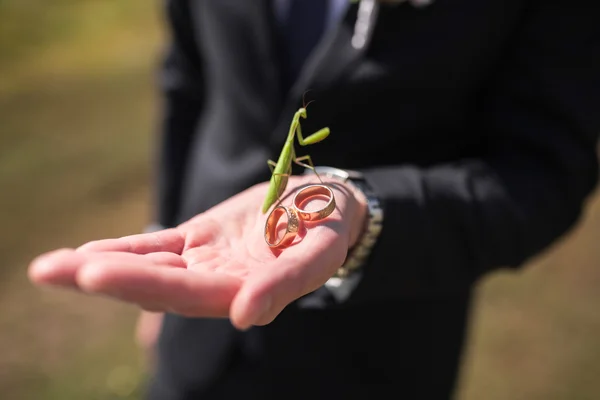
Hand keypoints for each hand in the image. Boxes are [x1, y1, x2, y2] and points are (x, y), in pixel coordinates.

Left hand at [28, 176, 367, 329]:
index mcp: (245, 291)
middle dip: (106, 278)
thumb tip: (244, 316)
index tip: (95, 273)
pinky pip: (157, 245)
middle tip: (50, 272)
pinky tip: (85, 254)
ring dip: (100, 266)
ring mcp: (205, 260)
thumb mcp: (318, 253)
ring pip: (148, 265)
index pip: (190, 293)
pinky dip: (124, 249)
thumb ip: (286, 284)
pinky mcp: (199, 238)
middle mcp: (218, 282)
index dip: (145, 284)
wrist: (325, 207)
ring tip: (49, 269)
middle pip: (156, 284)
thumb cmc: (329, 229)